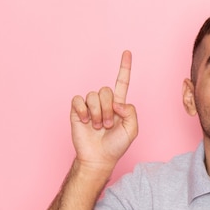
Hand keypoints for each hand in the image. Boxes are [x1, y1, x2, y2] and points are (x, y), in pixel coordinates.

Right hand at [70, 51, 137, 172]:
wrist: (99, 158)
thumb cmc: (116, 145)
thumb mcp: (132, 129)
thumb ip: (131, 112)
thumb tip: (117, 102)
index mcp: (118, 104)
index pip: (122, 82)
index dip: (124, 67)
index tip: (127, 52)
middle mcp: (104, 102)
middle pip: (106, 90)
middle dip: (108, 109)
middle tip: (108, 125)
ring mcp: (90, 106)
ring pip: (93, 95)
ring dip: (97, 113)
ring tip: (98, 126)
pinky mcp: (77, 110)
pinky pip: (78, 100)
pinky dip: (83, 111)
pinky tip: (86, 121)